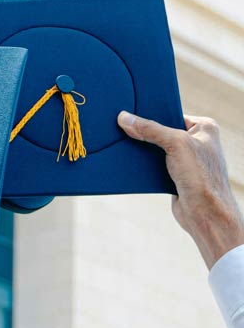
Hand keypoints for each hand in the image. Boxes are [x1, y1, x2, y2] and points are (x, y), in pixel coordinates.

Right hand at [119, 112, 243, 267]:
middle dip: (143, 133)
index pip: (171, 114)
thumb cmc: (201, 176)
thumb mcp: (175, 144)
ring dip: (141, 149)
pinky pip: (153, 163)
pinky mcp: (175, 175)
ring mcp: (185, 159)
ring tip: (122, 144)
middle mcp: (196, 142)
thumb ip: (150, 129)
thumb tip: (124, 118)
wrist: (205, 213)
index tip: (130, 114)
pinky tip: (129, 162)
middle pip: (161, 131)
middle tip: (122, 128)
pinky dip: (141, 164)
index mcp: (204, 128)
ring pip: (155, 148)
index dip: (151, 115)